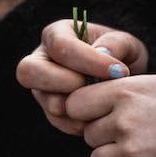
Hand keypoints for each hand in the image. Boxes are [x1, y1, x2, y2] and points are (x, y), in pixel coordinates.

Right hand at [16, 18, 148, 134]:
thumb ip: (117, 43)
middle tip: (91, 87)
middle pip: (28, 71)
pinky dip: (80, 122)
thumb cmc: (123, 57)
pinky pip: (57, 120)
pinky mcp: (51, 110)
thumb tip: (103, 52)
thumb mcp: (127, 44)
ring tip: (103, 104)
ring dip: (75, 106)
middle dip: (61, 82)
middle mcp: (42, 60)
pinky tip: (100, 116)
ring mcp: (43, 87)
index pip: (59, 45)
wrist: (124, 82)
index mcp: (57, 34)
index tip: (118, 71)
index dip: (87, 60)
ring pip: (43, 100)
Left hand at [65, 74, 155, 156]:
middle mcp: (124, 121)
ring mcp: (134, 153)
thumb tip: (83, 104)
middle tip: (142, 134)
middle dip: (108, 138)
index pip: (75, 105)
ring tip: (153, 152)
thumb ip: (123, 93)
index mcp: (125, 91)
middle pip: (90, 136)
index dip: (87, 112)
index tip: (103, 115)